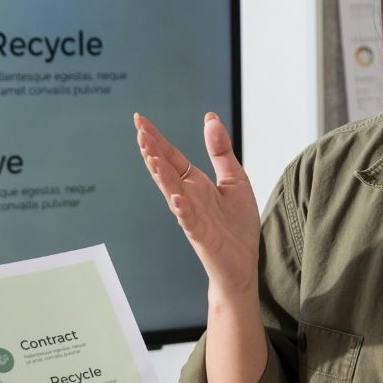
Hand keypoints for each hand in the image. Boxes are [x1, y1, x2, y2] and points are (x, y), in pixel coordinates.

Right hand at [136, 112, 260, 294]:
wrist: (242, 264)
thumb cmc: (236, 226)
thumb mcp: (234, 180)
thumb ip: (220, 152)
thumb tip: (210, 118)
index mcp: (195, 183)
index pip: (171, 156)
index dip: (157, 138)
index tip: (140, 120)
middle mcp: (189, 197)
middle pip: (166, 170)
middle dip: (153, 151)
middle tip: (140, 131)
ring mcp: (192, 216)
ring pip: (172, 193)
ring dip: (161, 176)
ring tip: (151, 157)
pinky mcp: (202, 236)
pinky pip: (189, 221)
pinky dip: (182, 209)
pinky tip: (176, 198)